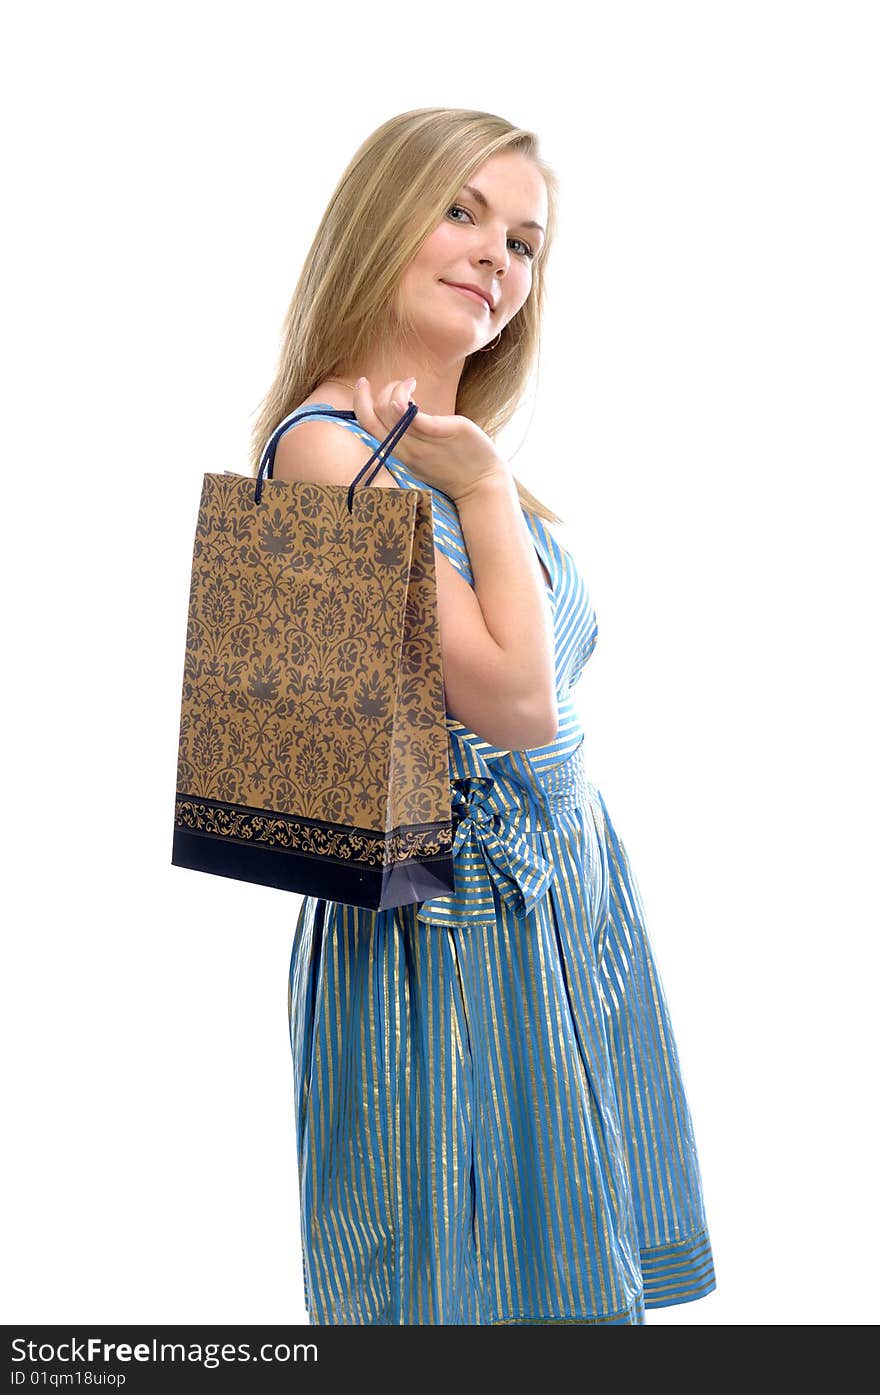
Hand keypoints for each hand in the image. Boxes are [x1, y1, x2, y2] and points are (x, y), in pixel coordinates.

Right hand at [351, 377, 507, 503]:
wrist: (484, 485)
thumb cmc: (456, 468)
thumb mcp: (423, 455)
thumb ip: (409, 437)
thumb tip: (400, 412)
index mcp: (399, 454)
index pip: (367, 426)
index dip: (359, 401)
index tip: (363, 382)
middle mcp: (406, 450)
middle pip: (373, 417)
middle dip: (375, 391)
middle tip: (395, 383)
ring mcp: (422, 443)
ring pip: (390, 410)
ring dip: (395, 388)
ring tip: (410, 383)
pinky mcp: (441, 433)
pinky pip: (412, 416)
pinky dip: (404, 398)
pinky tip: (412, 385)